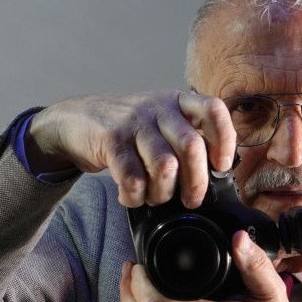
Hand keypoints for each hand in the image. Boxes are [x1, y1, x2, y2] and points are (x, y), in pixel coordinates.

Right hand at [25, 90, 235, 207]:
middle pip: (191, 146)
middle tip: (192, 200)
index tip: (221, 166)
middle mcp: (158, 108)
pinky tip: (131, 197)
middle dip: (196, 182)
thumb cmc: (128, 128)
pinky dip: (135, 197)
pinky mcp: (111, 140)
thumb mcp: (161, 121)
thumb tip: (214, 175)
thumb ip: (185, 139)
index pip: (213, 109)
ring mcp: (134, 123)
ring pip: (164, 166)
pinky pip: (132, 178)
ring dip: (163, 193)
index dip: (224, 139)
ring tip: (155, 197)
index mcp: (177, 102)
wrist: (76, 119)